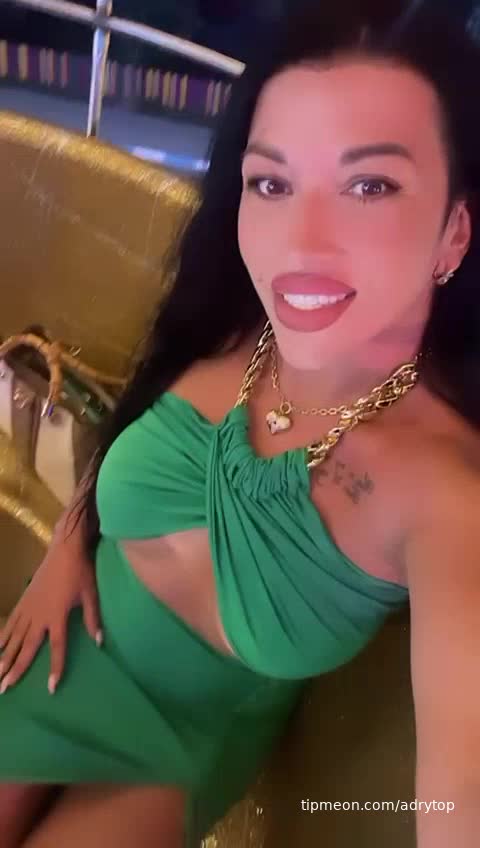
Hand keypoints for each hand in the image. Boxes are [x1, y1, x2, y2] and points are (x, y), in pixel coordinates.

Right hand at [0, 545, 101, 693]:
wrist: (65, 549)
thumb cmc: (81, 572)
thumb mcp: (91, 595)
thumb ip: (93, 619)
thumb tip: (99, 642)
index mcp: (58, 615)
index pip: (57, 647)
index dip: (55, 668)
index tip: (51, 688)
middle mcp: (39, 615)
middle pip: (26, 647)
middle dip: (16, 669)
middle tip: (5, 689)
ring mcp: (28, 607)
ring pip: (14, 637)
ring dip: (4, 657)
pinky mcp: (24, 600)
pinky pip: (10, 622)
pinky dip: (2, 636)